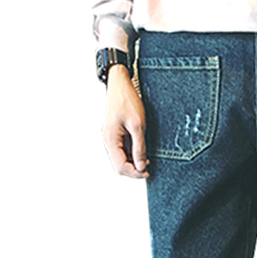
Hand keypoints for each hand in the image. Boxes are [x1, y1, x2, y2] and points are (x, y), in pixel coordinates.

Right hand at [103, 64, 148, 178]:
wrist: (120, 85)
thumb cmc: (127, 101)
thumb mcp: (138, 125)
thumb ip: (139, 147)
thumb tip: (141, 166)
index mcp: (111, 139)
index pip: (121, 166)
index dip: (135, 173)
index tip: (147, 172)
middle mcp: (108, 141)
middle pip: (119, 166)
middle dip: (133, 170)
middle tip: (148, 169)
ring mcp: (111, 138)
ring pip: (121, 160)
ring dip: (133, 163)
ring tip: (147, 160)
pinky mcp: (115, 135)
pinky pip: (122, 151)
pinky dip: (131, 155)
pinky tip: (141, 152)